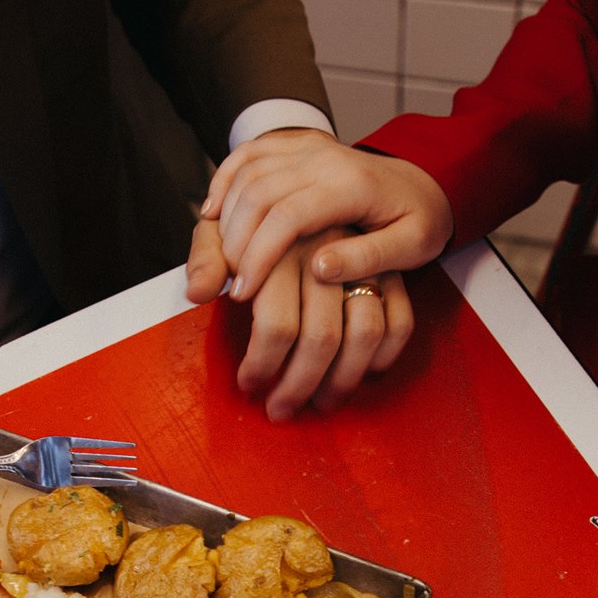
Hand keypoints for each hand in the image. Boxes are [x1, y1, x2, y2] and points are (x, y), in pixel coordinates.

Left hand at [188, 219, 412, 420]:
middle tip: (279, 411)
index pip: (276, 325)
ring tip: (317, 405)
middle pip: (320, 337)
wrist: (308, 186)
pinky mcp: (392, 271)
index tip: (248, 384)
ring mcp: (366, 263)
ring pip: (363, 335)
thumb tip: (197, 293)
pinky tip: (359, 378)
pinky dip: (382, 357)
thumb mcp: (222, 229)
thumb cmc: (255, 222)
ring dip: (341, 382)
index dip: (261, 364)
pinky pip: (400, 323)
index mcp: (283, 245)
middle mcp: (328, 253)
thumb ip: (207, 257)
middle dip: (297, 386)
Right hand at [195, 129, 454, 301]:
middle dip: (235, 242)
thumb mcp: (412, 246)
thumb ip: (368, 258)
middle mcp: (325, 157)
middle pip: (259, 193)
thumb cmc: (419, 219)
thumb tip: (319, 270)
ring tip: (221, 261)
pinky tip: (210, 212)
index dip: (259, 256)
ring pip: (248, 173)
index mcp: (352, 185)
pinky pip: (249, 154)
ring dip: (226, 217)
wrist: (425, 179)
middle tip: (228, 285)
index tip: (243, 293)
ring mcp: (309, 146)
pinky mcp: (297, 144)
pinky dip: (224, 180)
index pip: (289, 216)